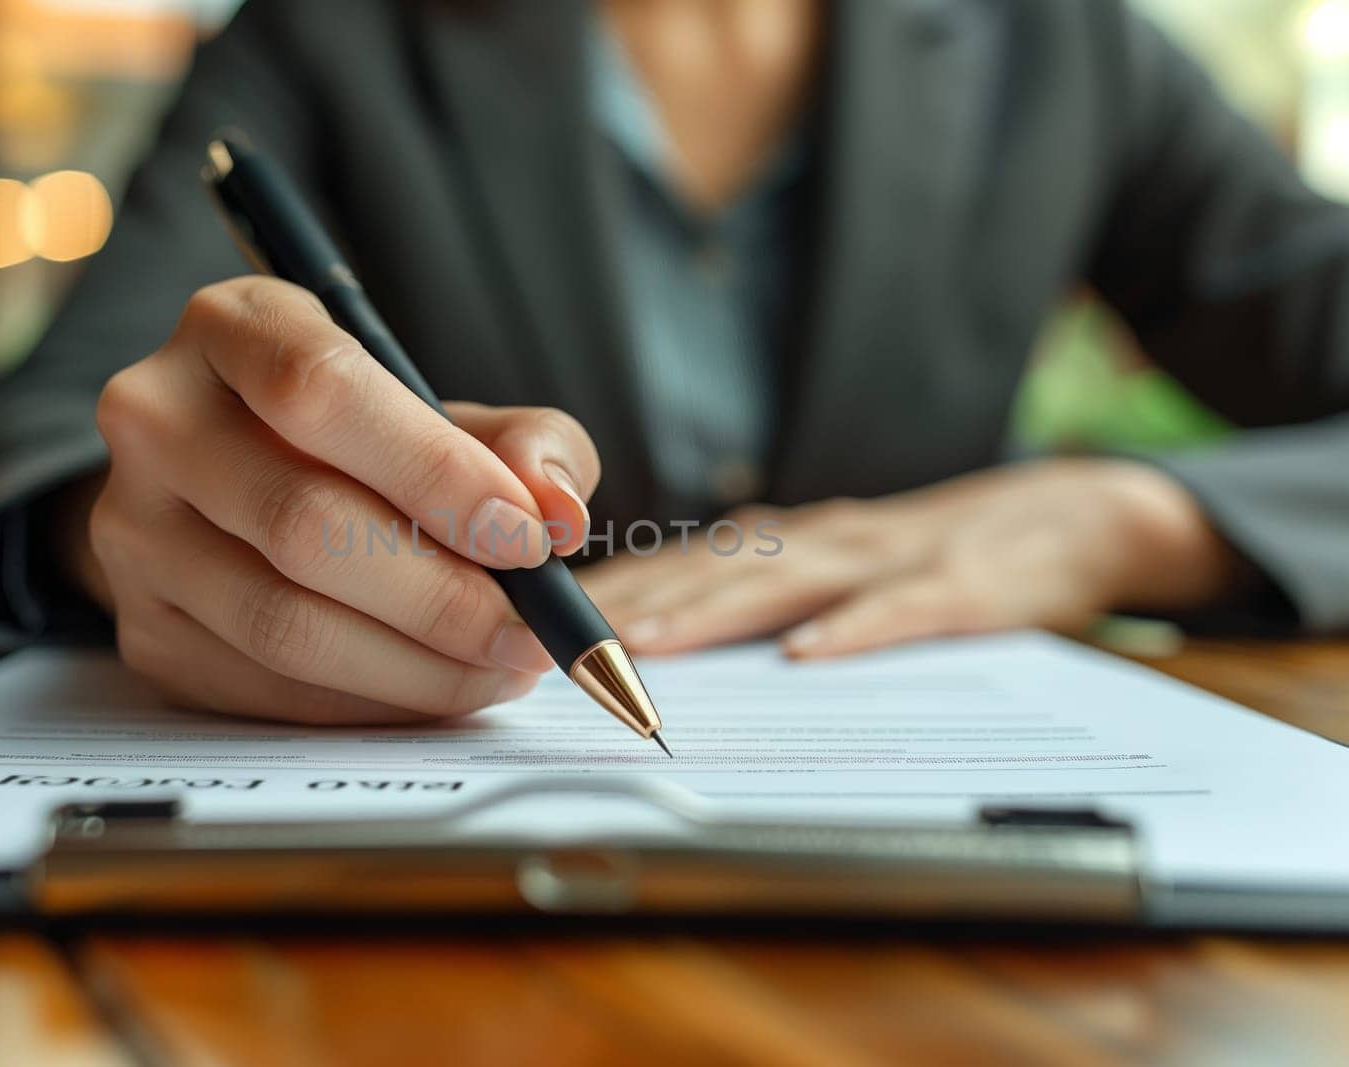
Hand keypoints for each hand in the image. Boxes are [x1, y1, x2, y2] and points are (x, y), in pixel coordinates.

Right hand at [71, 276, 599, 722]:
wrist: (231, 486)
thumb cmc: (356, 437)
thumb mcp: (440, 407)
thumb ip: (520, 442)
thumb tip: (557, 512)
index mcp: (234, 327)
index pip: (319, 390)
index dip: (433, 471)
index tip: (526, 537)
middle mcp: (158, 419)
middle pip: (302, 522)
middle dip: (441, 594)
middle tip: (529, 631)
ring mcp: (134, 531)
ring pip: (282, 622)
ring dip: (416, 666)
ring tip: (500, 666)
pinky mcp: (142, 628)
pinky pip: (268, 687)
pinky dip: (371, 702)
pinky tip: (436, 686)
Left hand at [581, 459, 1245, 658]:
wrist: (1078, 515)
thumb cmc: (942, 551)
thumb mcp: (842, 567)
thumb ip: (766, 590)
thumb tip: (661, 629)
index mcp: (793, 541)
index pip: (682, 563)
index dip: (610, 589)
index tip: (538, 621)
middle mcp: (825, 540)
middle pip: (713, 569)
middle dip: (630, 602)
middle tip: (554, 638)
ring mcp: (891, 558)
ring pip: (787, 584)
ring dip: (712, 613)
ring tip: (644, 645)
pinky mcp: (962, 586)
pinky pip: (901, 610)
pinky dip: (853, 630)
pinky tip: (808, 655)